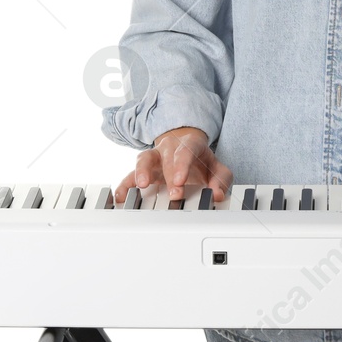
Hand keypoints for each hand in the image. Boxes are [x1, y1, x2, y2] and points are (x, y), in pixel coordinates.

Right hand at [112, 125, 232, 203]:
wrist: (188, 153)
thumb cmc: (201, 163)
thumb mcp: (217, 169)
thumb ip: (221, 180)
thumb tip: (218, 194)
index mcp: (190, 144)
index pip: (186, 150)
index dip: (182, 164)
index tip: (180, 180)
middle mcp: (170, 148)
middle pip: (167, 157)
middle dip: (169, 175)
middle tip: (174, 193)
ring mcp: (155, 157)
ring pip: (144, 158)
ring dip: (141, 171)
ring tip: (141, 185)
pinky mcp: (144, 170)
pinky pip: (130, 174)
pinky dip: (124, 185)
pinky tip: (120, 196)